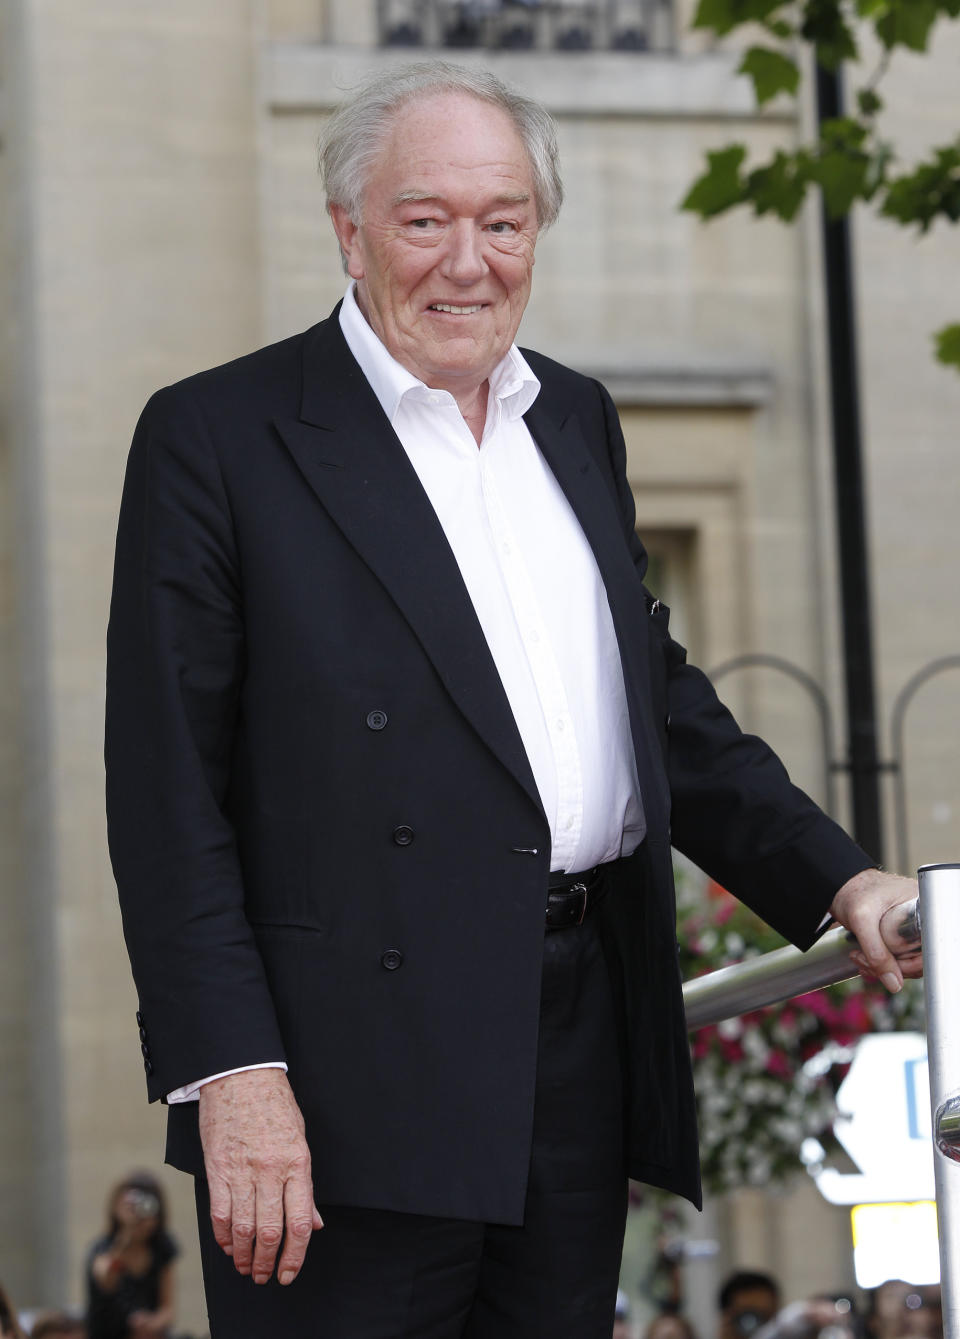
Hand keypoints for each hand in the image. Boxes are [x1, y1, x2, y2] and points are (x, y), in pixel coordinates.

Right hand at [198, 1069, 322, 1285]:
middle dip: (267, 1262)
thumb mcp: (300, 1139)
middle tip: (264, 1275)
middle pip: (269, 1231)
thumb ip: (305, 1185)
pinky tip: (227, 1245)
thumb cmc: (274, 1104)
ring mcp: (241, 1171)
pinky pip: (219, 1212)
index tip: (289, 1273)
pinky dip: (222, 1235)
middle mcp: (271, 1171)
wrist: (241, 1075)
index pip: (299, 1222)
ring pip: (243, 1228)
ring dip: (243, 1255)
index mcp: (297, 1163)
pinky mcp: (217, 1168)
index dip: (296, 1255)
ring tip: (245, 1267)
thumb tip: (313, 1222)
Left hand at [830, 868, 922, 992]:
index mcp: (923, 905)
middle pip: (921, 957)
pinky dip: (881, 962)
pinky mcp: (900, 933)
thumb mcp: (862, 921)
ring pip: (908, 960)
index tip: (889, 965)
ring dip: (883, 967)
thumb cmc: (852, 891)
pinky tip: (864, 959)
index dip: (913, 963)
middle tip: (864, 962)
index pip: (930, 947)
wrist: (837, 886)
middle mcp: (922, 916)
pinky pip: (898, 955)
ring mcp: (911, 926)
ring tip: (860, 959)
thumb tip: (894, 983)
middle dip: (892, 967)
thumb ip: (876, 952)